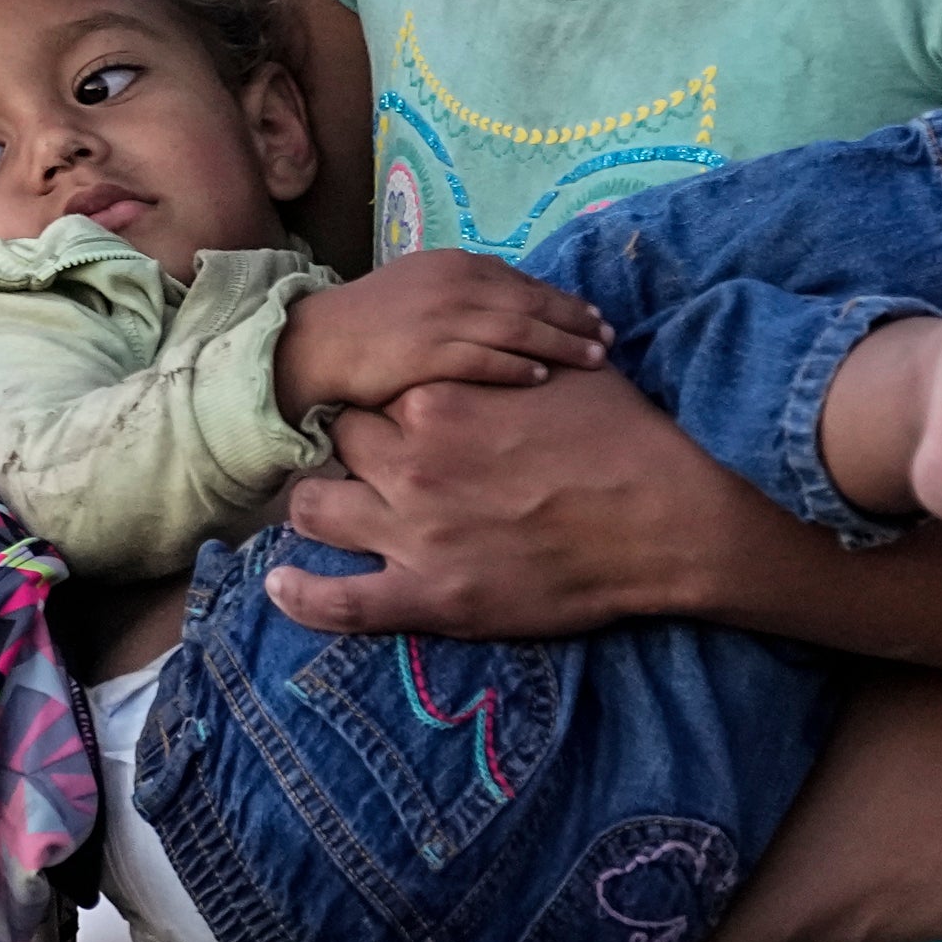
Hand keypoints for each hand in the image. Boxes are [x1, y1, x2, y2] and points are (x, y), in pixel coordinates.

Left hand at [268, 363, 765, 637]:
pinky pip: (340, 603)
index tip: (391, 412)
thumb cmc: (623, 438)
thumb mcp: (560, 372)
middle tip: (368, 458)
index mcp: (437, 399)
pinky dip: (302, 597)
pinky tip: (279, 587)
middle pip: (340, 443)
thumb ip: (506, 358)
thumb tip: (496, 338)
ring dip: (313, 506)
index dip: (383, 400)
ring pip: (316, 511)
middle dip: (349, 447)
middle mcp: (411, 461)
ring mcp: (413, 533)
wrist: (663, 519)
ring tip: (320, 508)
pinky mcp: (429, 597)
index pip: (375, 390)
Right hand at [270, 250, 608, 420]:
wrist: (316, 342)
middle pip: (530, 302)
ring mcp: (442, 317)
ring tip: (594, 357)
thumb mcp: (419, 292)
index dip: (561, 300)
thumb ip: (463, 295)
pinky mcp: (428, 352)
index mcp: (454, 266)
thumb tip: (508, 307)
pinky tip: (544, 377)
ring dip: (562, 342)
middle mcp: (454, 284)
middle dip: (574, 319)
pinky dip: (518, 366)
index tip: (591, 315)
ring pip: (518, 328)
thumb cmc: (368, 325)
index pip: (521, 282)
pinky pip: (485, 358)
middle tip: (608, 335)